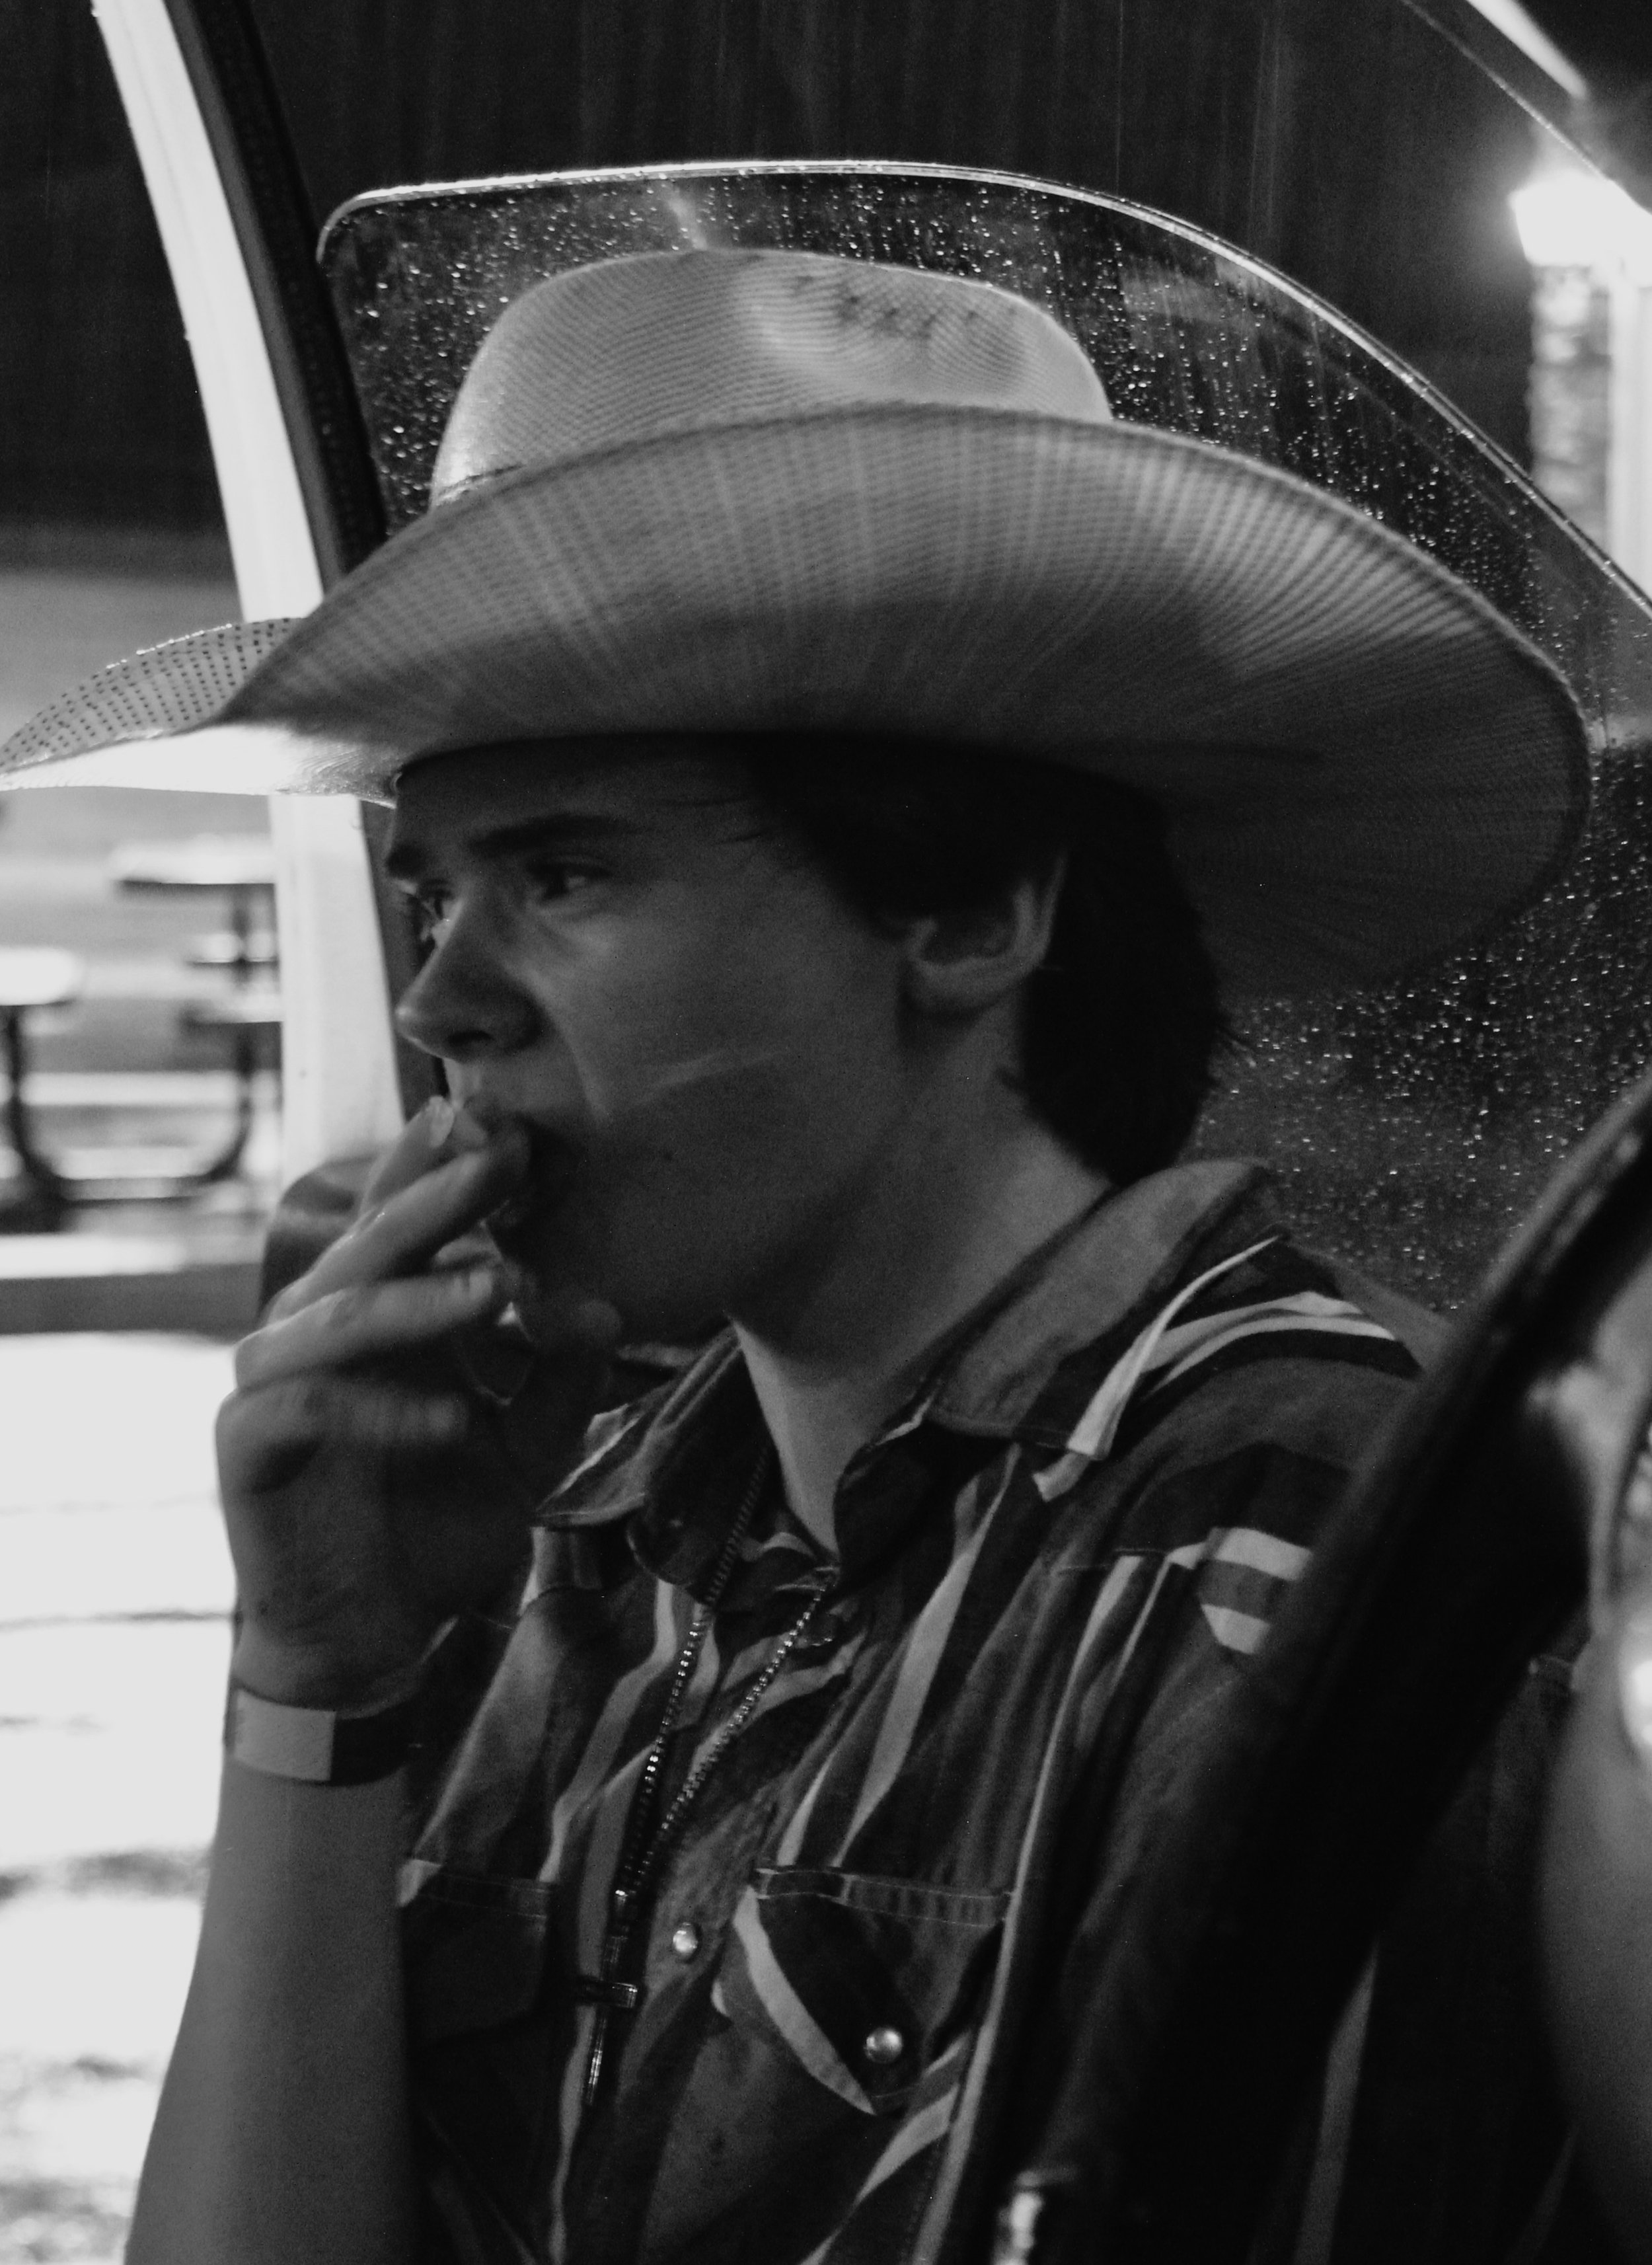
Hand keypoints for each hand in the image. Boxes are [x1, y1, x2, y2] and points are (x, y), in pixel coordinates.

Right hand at [217, 1100, 619, 1708]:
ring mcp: (274, 1379)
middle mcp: (320, 1326)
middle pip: (373, 1240)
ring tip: (500, 1286)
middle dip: (442, 1194)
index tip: (516, 1120)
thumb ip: (561, 1379)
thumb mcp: (528, 1449)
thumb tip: (607, 1307)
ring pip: (341, 1313)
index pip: (408, 1216)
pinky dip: (386, 1409)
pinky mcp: (248, 1443)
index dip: (450, 1164)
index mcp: (381, 1309)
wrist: (375, 1634)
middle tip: (507, 1155)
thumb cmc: (441, 1522)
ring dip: (422, 1297)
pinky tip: (455, 1420)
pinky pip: (313, 1405)